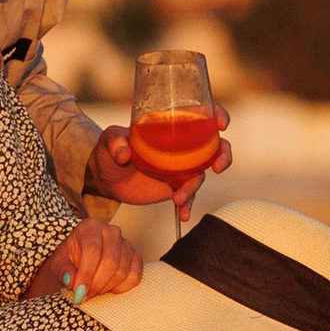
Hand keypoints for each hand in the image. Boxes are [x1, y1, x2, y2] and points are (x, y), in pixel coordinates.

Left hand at [36, 216, 141, 303]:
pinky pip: (134, 277)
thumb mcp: (58, 264)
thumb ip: (63, 270)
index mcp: (90, 227)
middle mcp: (111, 231)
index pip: (93, 250)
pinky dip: (121, 288)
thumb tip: (70, 280)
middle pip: (110, 261)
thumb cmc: (69, 261)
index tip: (78, 292)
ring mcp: (126, 243)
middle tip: (84, 296)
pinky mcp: (136, 257)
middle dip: (96, 284)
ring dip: (106, 287)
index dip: (86, 274)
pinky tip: (107, 288)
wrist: (80, 262)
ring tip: (92, 291)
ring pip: (122, 271)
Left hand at [88, 108, 231, 226]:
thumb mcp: (108, 140)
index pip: (200, 115)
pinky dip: (188, 206)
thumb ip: (115, 142)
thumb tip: (123, 154)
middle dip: (224, 154)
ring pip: (201, 174)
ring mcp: (180, 167)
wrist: (105, 178)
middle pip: (214, 146)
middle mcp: (181, 146)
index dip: (216, 115)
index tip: (221, 124)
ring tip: (177, 199)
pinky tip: (182, 215)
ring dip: (194, 188)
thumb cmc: (108, 150)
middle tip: (218, 167)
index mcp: (170, 126)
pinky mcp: (174, 186)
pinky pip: (189, 196)